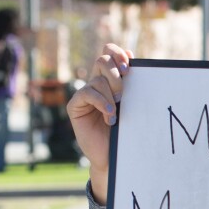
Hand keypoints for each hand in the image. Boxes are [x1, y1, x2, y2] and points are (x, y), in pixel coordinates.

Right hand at [66, 44, 132, 202]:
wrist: (114, 156)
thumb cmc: (127, 132)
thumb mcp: (133, 104)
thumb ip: (132, 83)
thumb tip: (131, 55)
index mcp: (112, 79)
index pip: (109, 53)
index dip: (118, 54)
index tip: (130, 66)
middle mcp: (98, 83)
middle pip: (102, 60)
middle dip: (116, 74)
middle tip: (124, 94)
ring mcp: (86, 94)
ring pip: (97, 79)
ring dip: (111, 95)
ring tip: (117, 112)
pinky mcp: (75, 106)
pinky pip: (86, 93)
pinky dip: (101, 102)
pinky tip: (109, 116)